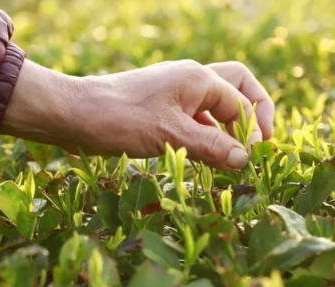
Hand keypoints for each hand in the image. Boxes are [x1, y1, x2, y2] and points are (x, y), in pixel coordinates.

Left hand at [1, 59, 273, 170]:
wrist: (74, 114)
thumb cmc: (121, 119)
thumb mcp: (171, 135)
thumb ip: (212, 147)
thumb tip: (245, 159)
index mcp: (199, 79)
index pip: (243, 102)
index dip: (253, 130)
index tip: (249, 159)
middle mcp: (191, 81)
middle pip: (238, 87)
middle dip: (254, 113)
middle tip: (260, 142)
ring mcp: (176, 94)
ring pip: (216, 106)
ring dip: (229, 128)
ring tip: (233, 157)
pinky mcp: (163, 109)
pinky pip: (196, 119)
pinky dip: (207, 135)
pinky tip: (205, 157)